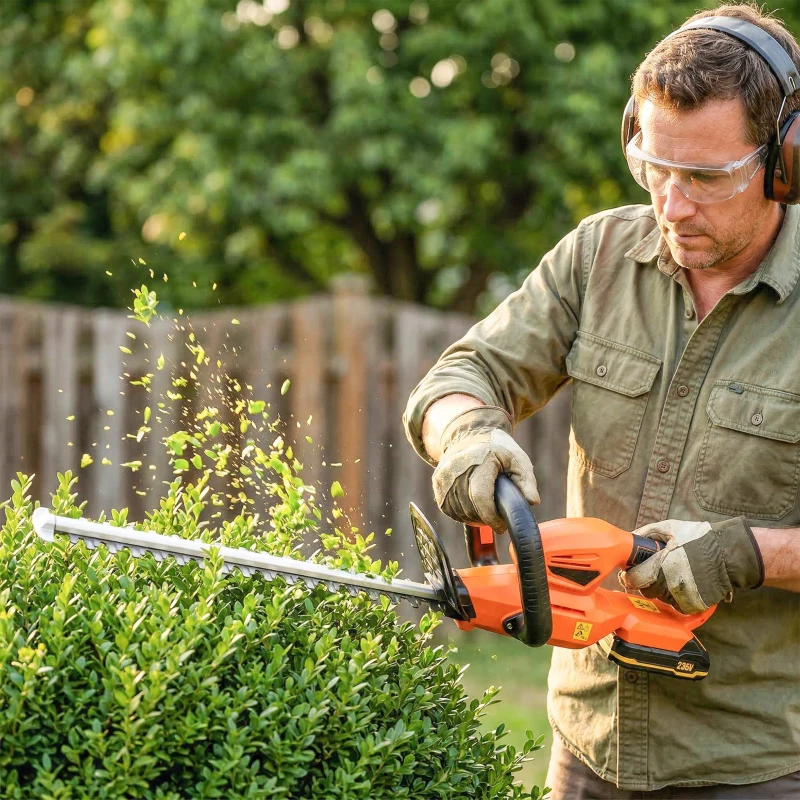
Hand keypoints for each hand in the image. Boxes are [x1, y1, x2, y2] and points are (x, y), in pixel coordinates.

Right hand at [432, 406, 538, 531]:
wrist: (469, 433)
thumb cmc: (496, 448)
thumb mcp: (517, 459)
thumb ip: (526, 480)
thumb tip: (533, 502)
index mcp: (479, 462)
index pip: (481, 497)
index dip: (491, 517)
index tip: (502, 527)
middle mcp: (457, 469)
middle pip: (469, 508)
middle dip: (486, 520)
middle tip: (497, 519)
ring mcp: (444, 476)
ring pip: (458, 512)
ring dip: (473, 518)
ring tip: (486, 512)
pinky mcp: (437, 482)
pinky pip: (448, 509)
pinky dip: (461, 514)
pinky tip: (473, 508)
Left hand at [621, 517, 763, 613]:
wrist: (729, 554)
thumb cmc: (699, 538)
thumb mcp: (670, 527)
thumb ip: (647, 532)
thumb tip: (631, 538)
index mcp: (660, 564)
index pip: (633, 580)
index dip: (629, 576)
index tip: (630, 571)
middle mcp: (669, 584)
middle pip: (645, 590)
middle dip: (645, 581)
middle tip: (652, 571)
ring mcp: (681, 596)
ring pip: (659, 598)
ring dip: (660, 588)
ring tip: (670, 574)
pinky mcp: (693, 605)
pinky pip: (675, 605)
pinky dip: (675, 597)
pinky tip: (680, 584)